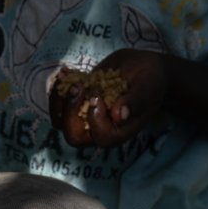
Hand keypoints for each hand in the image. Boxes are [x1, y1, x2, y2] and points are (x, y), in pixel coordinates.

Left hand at [49, 49, 166, 147]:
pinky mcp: (77, 105)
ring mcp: (85, 119)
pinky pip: (58, 104)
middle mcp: (99, 130)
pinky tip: (65, 70)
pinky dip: (57, 87)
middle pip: (73, 135)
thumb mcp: (147, 87)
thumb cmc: (150, 81)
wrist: (143, 72)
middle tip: (79, 86)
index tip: (99, 97)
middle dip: (70, 112)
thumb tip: (120, 115)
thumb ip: (135, 101)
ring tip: (66, 76)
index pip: (102, 138)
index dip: (96, 121)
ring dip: (58, 100)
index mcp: (119, 131)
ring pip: (60, 121)